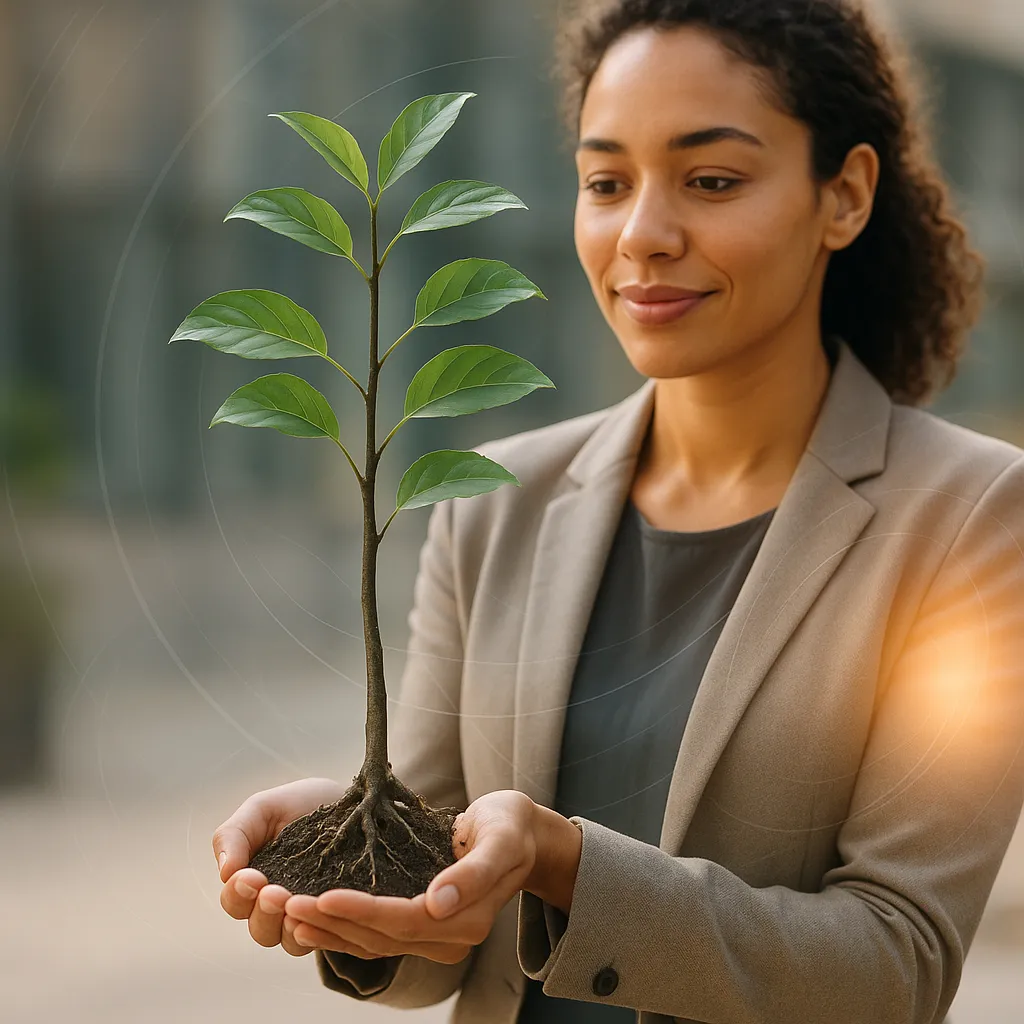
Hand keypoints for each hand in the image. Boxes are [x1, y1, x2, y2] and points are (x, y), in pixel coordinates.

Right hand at [212, 776, 346, 956]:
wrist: (351, 801)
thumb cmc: (299, 805)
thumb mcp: (262, 810)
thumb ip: (234, 835)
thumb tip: (224, 873)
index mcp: (252, 882)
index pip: (235, 902)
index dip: (237, 894)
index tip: (251, 878)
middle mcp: (277, 904)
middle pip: (259, 929)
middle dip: (263, 913)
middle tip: (273, 893)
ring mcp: (306, 912)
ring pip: (288, 940)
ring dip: (287, 927)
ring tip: (294, 906)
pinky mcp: (334, 915)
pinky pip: (321, 936)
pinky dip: (315, 931)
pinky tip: (318, 914)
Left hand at [284, 790, 541, 963]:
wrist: (521, 836)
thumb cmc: (509, 827)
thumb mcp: (501, 839)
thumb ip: (473, 873)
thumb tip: (438, 903)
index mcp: (468, 920)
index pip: (404, 921)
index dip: (362, 911)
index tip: (324, 895)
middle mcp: (449, 937)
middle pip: (381, 936)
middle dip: (334, 921)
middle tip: (290, 903)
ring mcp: (435, 937)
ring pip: (374, 942)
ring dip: (331, 930)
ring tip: (291, 913)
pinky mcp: (422, 927)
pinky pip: (377, 936)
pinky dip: (343, 929)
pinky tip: (315, 918)